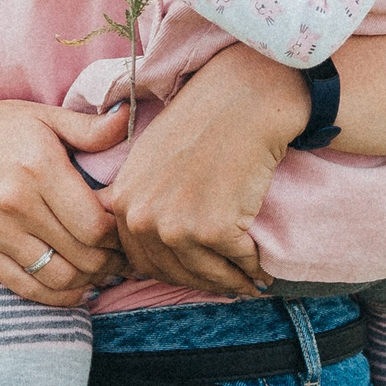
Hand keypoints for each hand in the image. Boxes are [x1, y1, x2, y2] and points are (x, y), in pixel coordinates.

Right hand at [0, 94, 129, 305]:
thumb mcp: (44, 117)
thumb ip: (89, 127)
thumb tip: (128, 118)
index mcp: (40, 168)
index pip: (95, 224)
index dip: (119, 238)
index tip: (128, 235)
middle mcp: (15, 203)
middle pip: (81, 255)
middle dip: (112, 264)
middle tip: (125, 260)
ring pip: (57, 277)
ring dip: (88, 283)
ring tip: (103, 274)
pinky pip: (24, 287)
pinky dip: (56, 297)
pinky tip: (75, 289)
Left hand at [104, 44, 298, 296]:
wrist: (243, 101)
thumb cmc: (205, 122)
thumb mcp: (151, 158)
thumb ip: (144, 198)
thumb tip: (154, 238)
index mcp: (124, 201)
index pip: (141, 258)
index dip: (172, 270)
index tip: (197, 273)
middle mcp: (143, 217)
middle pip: (172, 272)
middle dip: (202, 281)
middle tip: (227, 284)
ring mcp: (176, 226)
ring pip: (206, 274)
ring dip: (230, 282)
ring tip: (247, 283)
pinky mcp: (213, 230)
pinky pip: (237, 262)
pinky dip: (252, 268)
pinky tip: (262, 269)